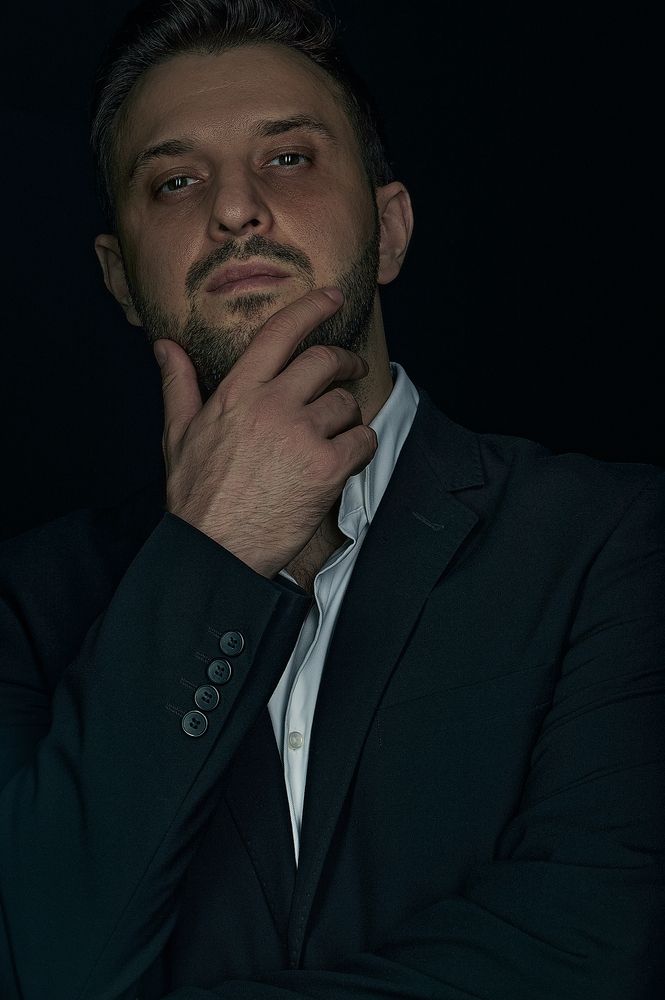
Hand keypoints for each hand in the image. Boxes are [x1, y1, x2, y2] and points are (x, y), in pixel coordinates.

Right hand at [154, 287, 376, 577]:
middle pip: (324, 361)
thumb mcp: (178, 434)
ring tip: (337, 431)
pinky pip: (363, 440)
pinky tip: (348, 457)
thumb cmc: (195, 495)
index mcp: (238, 392)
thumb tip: (164, 346)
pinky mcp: (327, 468)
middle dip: (345, 360)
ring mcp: (302, 435)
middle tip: (352, 367)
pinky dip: (362, 445)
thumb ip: (178, 384)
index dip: (311, 308)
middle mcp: (273, 405)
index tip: (332, 298)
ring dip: (348, 414)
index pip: (280, 333)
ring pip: (346, 403)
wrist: (215, 548)